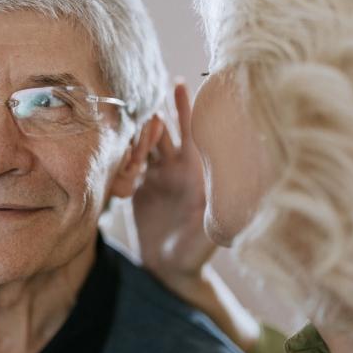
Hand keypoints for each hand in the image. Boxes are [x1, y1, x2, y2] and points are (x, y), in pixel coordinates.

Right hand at [133, 81, 215, 288]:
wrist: (172, 269)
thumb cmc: (198, 251)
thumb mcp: (213, 229)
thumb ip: (220, 207)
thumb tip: (238, 184)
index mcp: (197, 171)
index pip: (194, 132)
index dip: (188, 108)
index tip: (182, 83)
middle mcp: (178, 169)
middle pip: (167, 131)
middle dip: (160, 110)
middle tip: (149, 90)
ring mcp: (157, 177)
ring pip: (145, 144)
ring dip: (138, 130)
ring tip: (128, 115)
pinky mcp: (139, 189)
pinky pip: (128, 165)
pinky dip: (122, 154)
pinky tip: (114, 144)